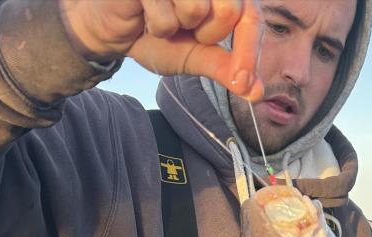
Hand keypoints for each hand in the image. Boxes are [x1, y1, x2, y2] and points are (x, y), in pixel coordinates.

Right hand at [60, 0, 263, 99]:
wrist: (115, 30)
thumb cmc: (157, 35)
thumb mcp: (198, 56)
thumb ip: (228, 69)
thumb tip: (257, 92)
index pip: (250, 16)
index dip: (249, 52)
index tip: (243, 84)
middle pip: (229, 9)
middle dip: (208, 36)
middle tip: (187, 32)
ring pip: (196, 9)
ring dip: (178, 28)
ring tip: (164, 20)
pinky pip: (166, 15)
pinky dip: (156, 27)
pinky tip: (144, 16)